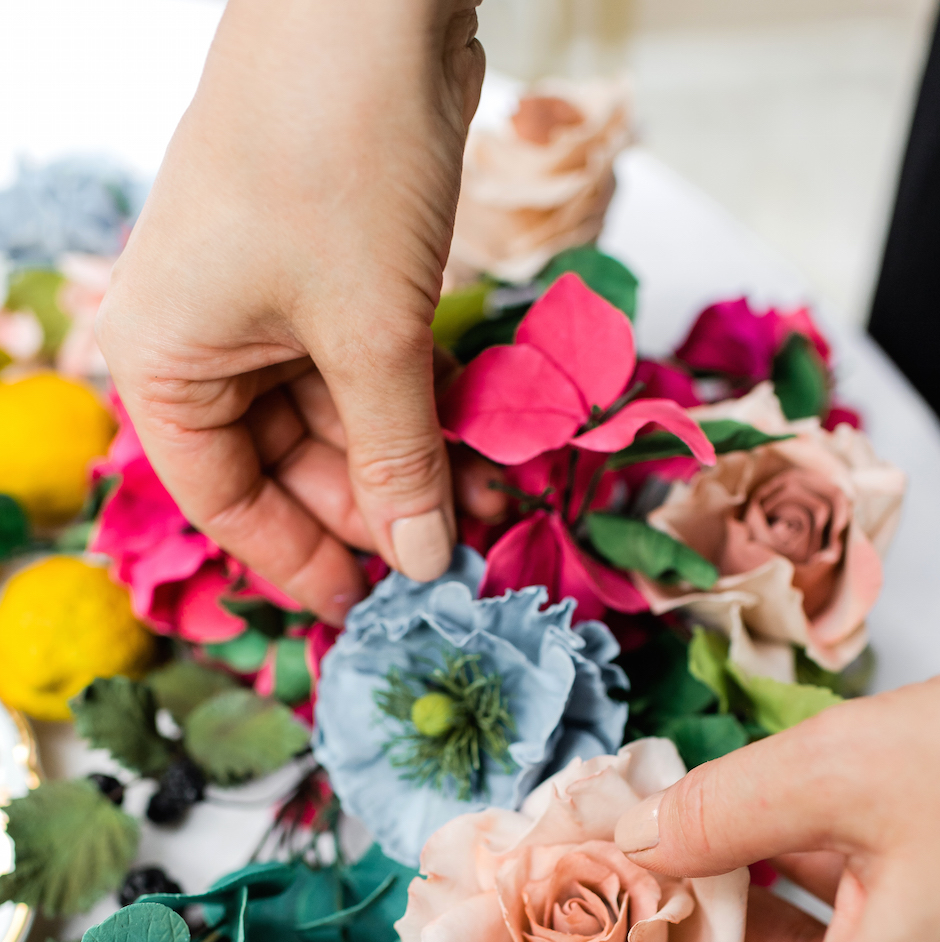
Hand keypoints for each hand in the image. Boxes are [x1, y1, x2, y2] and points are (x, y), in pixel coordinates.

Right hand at [96, 0, 485, 621]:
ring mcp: (268, 304)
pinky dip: (425, 405)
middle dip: (380, 507)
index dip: (301, 561)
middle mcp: (206, 340)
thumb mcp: (370, 338)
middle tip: (456, 554)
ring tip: (493, 504)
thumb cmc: (333, 166)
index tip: (371, 606)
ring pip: (341, 419)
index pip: (227, 502)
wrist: (367, 2)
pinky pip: (372, 367)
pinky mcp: (331, 272)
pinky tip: (486, 447)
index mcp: (167, 365)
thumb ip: (398, 459)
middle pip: (289, 466)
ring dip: (417, 462)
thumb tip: (421, 560)